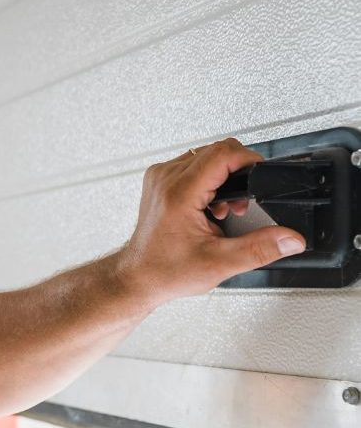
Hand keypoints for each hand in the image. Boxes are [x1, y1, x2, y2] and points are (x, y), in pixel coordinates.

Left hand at [118, 138, 306, 304]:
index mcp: (179, 193)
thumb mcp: (219, 263)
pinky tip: (209, 206)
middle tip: (239, 205)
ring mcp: (160, 177)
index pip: (223, 153)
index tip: (261, 175)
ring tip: (222, 210)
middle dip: (238, 173)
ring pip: (205, 156)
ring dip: (223, 177)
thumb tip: (289, 239)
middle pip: (216, 151)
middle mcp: (166, 178)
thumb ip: (260, 249)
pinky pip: (192, 165)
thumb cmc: (164, 270)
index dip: (249, 160)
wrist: (137, 277)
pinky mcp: (159, 181)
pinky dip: (208, 180)